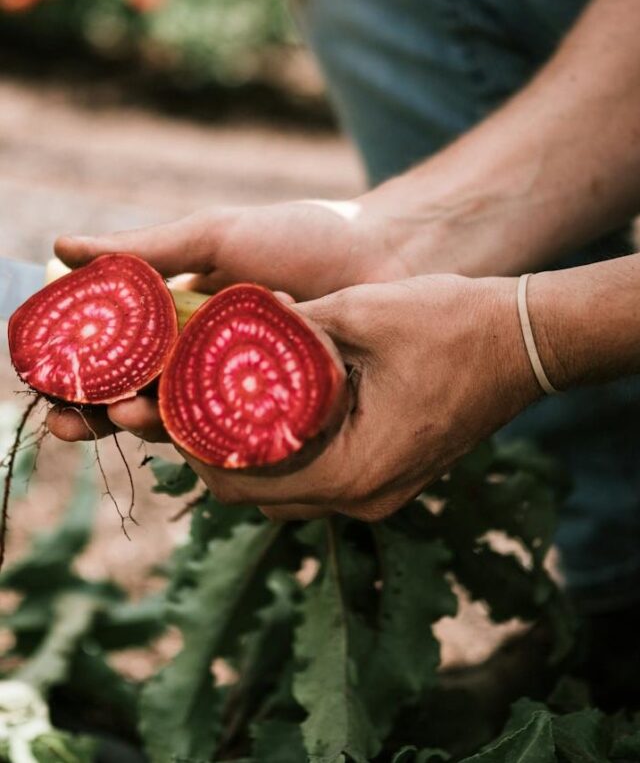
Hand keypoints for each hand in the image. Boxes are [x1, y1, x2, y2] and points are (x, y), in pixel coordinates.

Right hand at [46, 198, 408, 443]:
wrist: (386, 254)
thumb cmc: (302, 238)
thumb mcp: (217, 236)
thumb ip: (146, 250)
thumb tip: (60, 246)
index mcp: (182, 322)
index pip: (118, 359)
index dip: (82, 379)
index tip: (53, 390)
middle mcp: (208, 362)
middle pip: (143, 400)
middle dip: (106, 416)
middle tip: (81, 420)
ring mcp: (246, 393)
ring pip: (186, 426)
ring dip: (152, 429)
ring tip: (134, 417)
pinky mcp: (284, 416)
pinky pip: (242, 439)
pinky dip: (216, 441)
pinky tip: (199, 441)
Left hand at [177, 275, 540, 520]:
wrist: (523, 342)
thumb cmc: (451, 325)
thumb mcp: (359, 312)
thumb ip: (288, 327)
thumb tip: (227, 319)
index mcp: (352, 469)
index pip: (242, 481)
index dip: (193, 446)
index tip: (165, 405)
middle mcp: (363, 496)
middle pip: (257, 496)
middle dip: (211, 453)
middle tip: (181, 404)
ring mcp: (379, 492)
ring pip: (285, 492)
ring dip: (247, 456)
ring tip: (216, 406)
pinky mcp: (389, 477)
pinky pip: (318, 479)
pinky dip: (284, 453)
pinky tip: (270, 411)